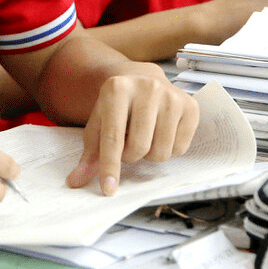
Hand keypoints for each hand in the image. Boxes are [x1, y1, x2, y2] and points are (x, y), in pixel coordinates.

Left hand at [66, 65, 198, 195]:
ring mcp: (171, 96)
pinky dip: (169, 148)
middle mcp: (147, 87)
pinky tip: (161, 131)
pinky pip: (180, 149)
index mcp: (117, 88)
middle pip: (139, 147)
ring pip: (161, 152)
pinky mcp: (190, 106)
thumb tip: (76, 181)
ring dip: (149, 154)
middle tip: (127, 144)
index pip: (112, 137)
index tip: (108, 189)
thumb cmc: (117, 105)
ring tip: (144, 135)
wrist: (142, 79)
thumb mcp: (99, 123)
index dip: (110, 167)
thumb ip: (89, 154)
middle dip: (130, 156)